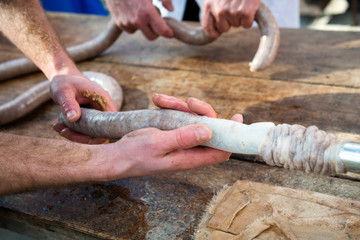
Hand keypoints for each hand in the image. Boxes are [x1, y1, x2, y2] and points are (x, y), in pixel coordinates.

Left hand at [51, 74, 116, 143]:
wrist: (63, 76)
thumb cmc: (65, 81)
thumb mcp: (63, 91)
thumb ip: (69, 104)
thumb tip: (73, 119)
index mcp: (103, 101)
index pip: (110, 124)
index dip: (99, 134)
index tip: (80, 135)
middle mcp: (103, 109)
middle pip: (101, 132)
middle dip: (82, 137)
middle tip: (63, 131)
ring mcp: (97, 115)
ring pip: (92, 133)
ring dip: (75, 135)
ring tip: (58, 127)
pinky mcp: (90, 119)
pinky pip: (86, 130)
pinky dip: (73, 132)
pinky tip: (59, 126)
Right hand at [97, 93, 242, 179]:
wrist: (118, 156)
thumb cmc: (135, 154)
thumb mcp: (158, 144)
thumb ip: (182, 138)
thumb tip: (209, 131)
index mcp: (189, 157)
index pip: (221, 150)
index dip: (231, 135)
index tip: (236, 117)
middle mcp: (188, 150)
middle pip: (209, 129)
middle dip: (202, 112)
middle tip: (189, 102)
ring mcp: (180, 140)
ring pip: (192, 119)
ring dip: (181, 106)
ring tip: (161, 100)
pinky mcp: (171, 132)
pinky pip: (178, 116)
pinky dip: (170, 106)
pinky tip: (157, 100)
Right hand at [105, 0, 173, 39]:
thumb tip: (171, 9)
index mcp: (147, 11)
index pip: (161, 31)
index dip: (168, 33)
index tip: (170, 33)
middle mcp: (136, 20)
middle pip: (151, 37)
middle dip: (156, 31)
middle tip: (157, 21)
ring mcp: (126, 22)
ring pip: (140, 31)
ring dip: (144, 25)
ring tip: (141, 10)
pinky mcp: (119, 23)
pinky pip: (130, 29)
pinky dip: (134, 24)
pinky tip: (132, 11)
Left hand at [202, 0, 260, 37]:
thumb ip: (213, 6)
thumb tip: (215, 29)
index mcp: (209, 5)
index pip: (207, 27)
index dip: (213, 32)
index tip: (216, 33)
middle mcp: (219, 11)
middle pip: (224, 28)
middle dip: (229, 21)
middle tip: (235, 8)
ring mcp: (232, 13)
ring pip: (236, 25)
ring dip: (240, 17)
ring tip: (241, 3)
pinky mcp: (245, 13)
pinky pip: (246, 24)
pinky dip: (249, 19)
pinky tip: (249, 8)